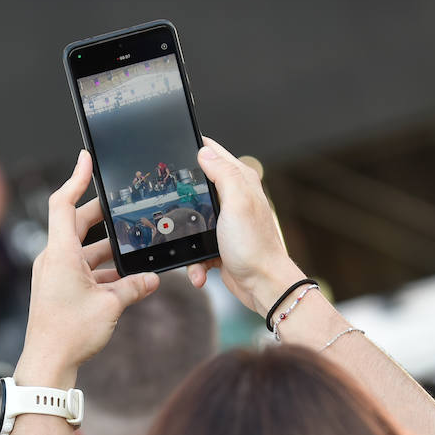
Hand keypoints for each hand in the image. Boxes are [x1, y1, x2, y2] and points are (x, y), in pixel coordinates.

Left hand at [18, 150, 159, 388]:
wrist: (48, 364)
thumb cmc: (70, 333)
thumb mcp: (110, 306)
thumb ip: (133, 286)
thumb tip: (152, 279)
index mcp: (60, 253)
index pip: (63, 203)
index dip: (76, 179)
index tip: (87, 159)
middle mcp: (54, 259)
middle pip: (78, 223)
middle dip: (102, 213)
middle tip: (124, 204)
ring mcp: (54, 274)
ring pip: (83, 248)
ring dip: (107, 247)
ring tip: (134, 243)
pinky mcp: (59, 289)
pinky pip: (83, 269)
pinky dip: (103, 268)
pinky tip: (126, 276)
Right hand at [185, 137, 304, 316]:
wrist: (262, 284)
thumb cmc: (254, 246)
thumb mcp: (237, 203)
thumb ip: (223, 174)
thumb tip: (205, 151)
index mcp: (240, 181)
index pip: (214, 153)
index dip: (195, 149)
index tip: (174, 154)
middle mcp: (234, 198)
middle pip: (197, 187)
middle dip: (182, 200)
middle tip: (172, 208)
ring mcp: (226, 222)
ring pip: (192, 221)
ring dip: (187, 238)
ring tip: (192, 251)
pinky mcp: (220, 244)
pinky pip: (197, 247)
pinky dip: (195, 261)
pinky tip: (200, 269)